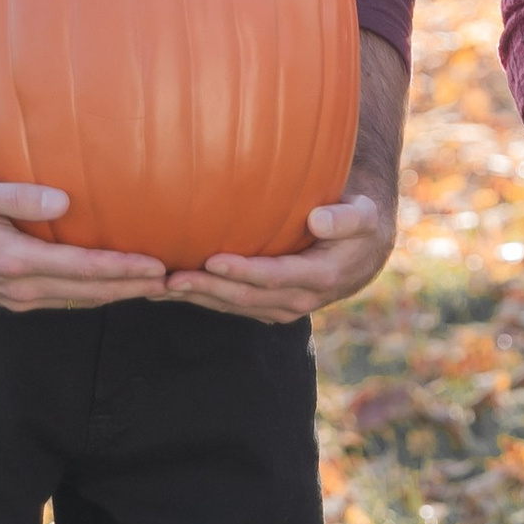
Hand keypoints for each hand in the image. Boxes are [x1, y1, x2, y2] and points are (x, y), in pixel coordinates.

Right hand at [0, 173, 168, 313]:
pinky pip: (63, 301)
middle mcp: (20, 287)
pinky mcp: (12, 299)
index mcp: (15, 260)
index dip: (123, 269)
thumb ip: (19, 196)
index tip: (157, 267)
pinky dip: (92, 296)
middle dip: (132, 288)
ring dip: (116, 296)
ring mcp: (16, 298)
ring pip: (79, 301)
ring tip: (153, 288)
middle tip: (173, 282)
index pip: (82, 268)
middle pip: (89, 293)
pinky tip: (112, 289)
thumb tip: (65, 200)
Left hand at [163, 191, 397, 324]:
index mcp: (319, 277)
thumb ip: (345, 218)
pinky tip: (173, 291)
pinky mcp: (268, 306)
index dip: (242, 272)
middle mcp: (298, 299)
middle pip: (244, 298)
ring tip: (158, 289)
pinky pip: (232, 306)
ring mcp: (281, 307)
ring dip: (197, 299)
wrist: (364, 252)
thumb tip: (319, 221)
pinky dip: (203, 299)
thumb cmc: (360, 222)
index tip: (212, 261)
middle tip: (169, 280)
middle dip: (206, 290)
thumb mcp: (363, 216)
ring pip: (233, 307)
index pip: (273, 276)